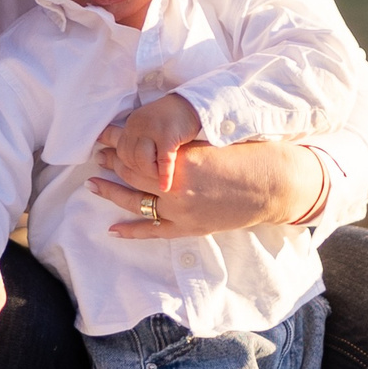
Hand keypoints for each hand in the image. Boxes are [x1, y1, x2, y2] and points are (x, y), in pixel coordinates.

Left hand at [87, 138, 320, 238]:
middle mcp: (176, 189)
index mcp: (181, 163)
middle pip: (134, 175)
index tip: (107, 138)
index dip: (120, 145)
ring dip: (113, 193)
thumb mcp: (211, 142)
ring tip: (93, 183)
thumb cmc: (248, 156)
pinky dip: (133, 230)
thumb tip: (154, 139)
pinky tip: (113, 229)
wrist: (274, 185)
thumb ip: (180, 145)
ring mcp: (182, 212)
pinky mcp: (190, 228)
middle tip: (98, 155)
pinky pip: (154, 231)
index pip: (139, 155)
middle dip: (114, 163)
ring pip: (136, 203)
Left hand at [108, 93, 203, 193]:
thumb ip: (139, 139)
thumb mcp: (150, 126)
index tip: (129, 171)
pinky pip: (162, 160)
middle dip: (138, 172)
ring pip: (142, 161)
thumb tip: (119, 156)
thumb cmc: (174, 120)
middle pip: (129, 157)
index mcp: (133, 123)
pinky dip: (164, 175)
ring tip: (159, 181)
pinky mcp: (167, 135)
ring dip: (150, 173)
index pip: (121, 150)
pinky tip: (166, 186)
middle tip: (149, 179)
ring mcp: (152, 129)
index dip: (125, 164)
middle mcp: (138, 124)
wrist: (195, 104)